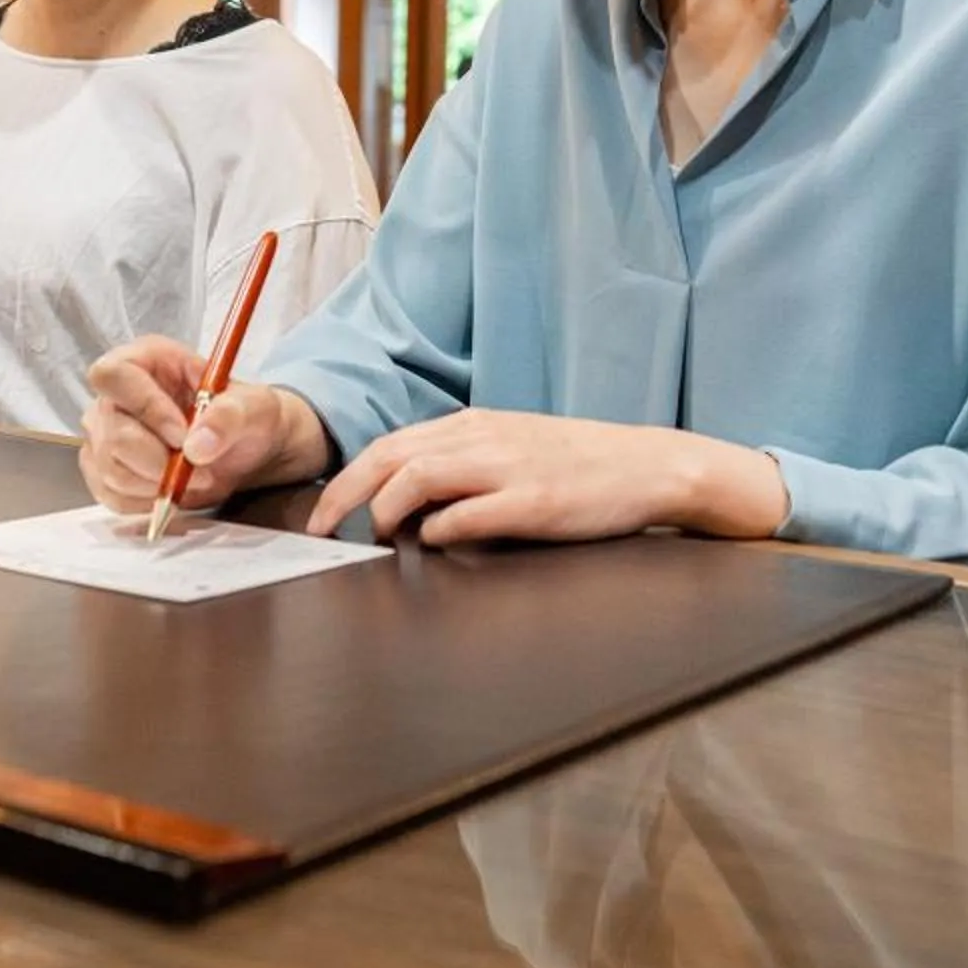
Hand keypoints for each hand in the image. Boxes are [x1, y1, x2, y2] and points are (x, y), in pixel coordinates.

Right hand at [79, 336, 324, 513]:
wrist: (246, 450)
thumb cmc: (247, 415)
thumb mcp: (256, 406)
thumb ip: (230, 415)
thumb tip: (197, 444)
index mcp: (147, 359)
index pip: (114, 375)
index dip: (145, 407)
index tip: (182, 436)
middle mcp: (117, 394)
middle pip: (112, 432)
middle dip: (159, 461)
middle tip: (201, 468)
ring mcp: (106, 434)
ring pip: (110, 469)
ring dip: (158, 485)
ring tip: (197, 477)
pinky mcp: (105, 471)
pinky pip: (112, 496)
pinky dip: (148, 501)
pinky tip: (176, 490)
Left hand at [306, 410, 789, 545]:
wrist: (648, 465)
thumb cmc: (578, 464)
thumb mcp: (512, 448)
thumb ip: (461, 465)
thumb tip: (406, 502)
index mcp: (474, 424)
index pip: (389, 445)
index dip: (346, 480)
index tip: (321, 514)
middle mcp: (483, 438)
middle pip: (391, 457)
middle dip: (345, 495)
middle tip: (319, 531)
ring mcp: (509, 468)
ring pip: (419, 476)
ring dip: (385, 510)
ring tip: (373, 539)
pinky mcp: (534, 502)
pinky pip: (469, 513)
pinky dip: (439, 529)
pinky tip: (432, 542)